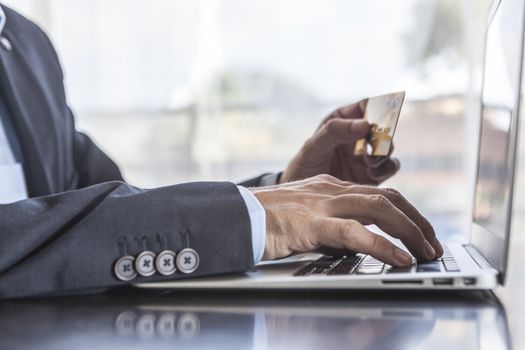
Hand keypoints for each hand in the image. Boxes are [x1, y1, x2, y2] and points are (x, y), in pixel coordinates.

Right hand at [250, 175, 442, 265]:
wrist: (233, 215)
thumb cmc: (264, 219)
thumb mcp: (305, 216)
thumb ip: (331, 223)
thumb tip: (358, 241)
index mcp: (329, 188)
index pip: (379, 193)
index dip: (406, 211)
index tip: (421, 231)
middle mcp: (330, 191)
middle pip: (387, 197)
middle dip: (417, 221)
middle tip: (433, 244)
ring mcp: (321, 204)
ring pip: (378, 208)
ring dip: (409, 230)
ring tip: (425, 251)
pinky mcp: (310, 223)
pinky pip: (354, 231)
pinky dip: (381, 245)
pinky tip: (398, 258)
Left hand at [281, 100, 399, 184]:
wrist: (303, 196)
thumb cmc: (305, 164)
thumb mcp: (313, 146)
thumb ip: (335, 131)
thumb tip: (365, 124)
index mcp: (344, 121)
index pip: (367, 106)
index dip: (377, 108)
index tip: (377, 121)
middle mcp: (359, 136)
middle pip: (383, 127)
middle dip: (383, 135)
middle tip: (374, 145)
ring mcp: (367, 154)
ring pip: (388, 147)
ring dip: (383, 153)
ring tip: (369, 162)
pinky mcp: (373, 174)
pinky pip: (389, 168)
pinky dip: (385, 169)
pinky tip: (371, 174)